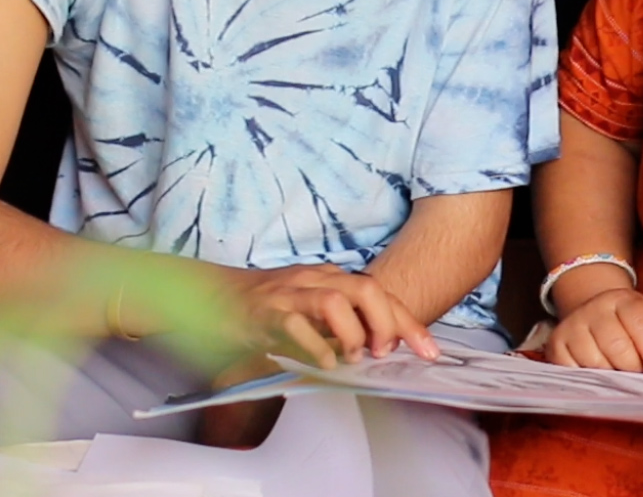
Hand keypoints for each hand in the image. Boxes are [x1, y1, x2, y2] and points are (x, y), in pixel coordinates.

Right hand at [230, 264, 438, 367]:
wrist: (214, 295)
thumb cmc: (266, 308)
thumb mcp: (309, 311)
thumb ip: (340, 326)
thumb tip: (377, 351)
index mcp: (330, 279)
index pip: (380, 294)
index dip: (408, 322)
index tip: (429, 351)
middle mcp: (315, 279)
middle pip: (368, 289)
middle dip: (389, 323)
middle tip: (387, 353)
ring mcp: (291, 292)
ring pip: (337, 301)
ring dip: (353, 333)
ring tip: (353, 357)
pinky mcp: (266, 311)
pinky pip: (296, 324)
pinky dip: (315, 346)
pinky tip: (323, 363)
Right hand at [545, 287, 642, 375]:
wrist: (595, 317)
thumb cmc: (633, 330)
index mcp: (624, 300)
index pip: (640, 323)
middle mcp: (595, 308)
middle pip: (616, 344)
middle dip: (632, 368)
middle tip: (639, 377)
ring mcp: (572, 325)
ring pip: (594, 362)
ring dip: (611, 377)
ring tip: (618, 374)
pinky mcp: (556, 344)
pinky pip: (572, 371)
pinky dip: (588, 381)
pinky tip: (597, 376)